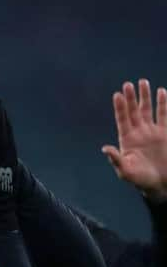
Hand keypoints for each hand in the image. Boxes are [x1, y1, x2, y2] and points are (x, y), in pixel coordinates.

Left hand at [102, 79, 166, 201]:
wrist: (159, 184)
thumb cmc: (140, 179)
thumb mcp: (125, 171)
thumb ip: (116, 159)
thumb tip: (105, 148)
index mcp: (127, 139)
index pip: (122, 119)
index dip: (120, 108)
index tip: (117, 95)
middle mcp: (138, 132)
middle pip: (133, 111)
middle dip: (131, 98)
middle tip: (128, 84)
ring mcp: (152, 132)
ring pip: (148, 110)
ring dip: (145, 97)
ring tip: (143, 82)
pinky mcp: (165, 133)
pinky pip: (164, 115)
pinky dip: (163, 104)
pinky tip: (161, 92)